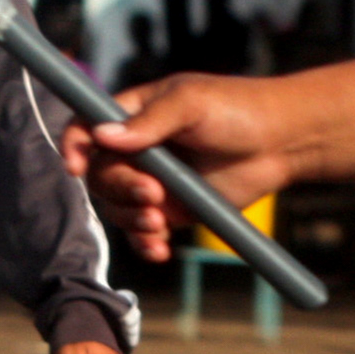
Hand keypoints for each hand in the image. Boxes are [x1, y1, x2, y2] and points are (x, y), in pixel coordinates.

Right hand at [59, 74, 292, 261]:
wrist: (281, 144)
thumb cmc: (238, 110)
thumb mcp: (192, 104)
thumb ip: (149, 122)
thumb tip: (102, 137)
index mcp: (134, 113)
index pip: (86, 126)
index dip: (74, 144)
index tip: (76, 165)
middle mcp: (137, 149)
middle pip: (99, 175)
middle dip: (120, 189)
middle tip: (154, 194)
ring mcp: (152, 181)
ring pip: (117, 207)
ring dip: (131, 219)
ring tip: (160, 222)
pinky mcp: (171, 210)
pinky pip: (143, 232)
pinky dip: (145, 243)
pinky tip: (161, 249)